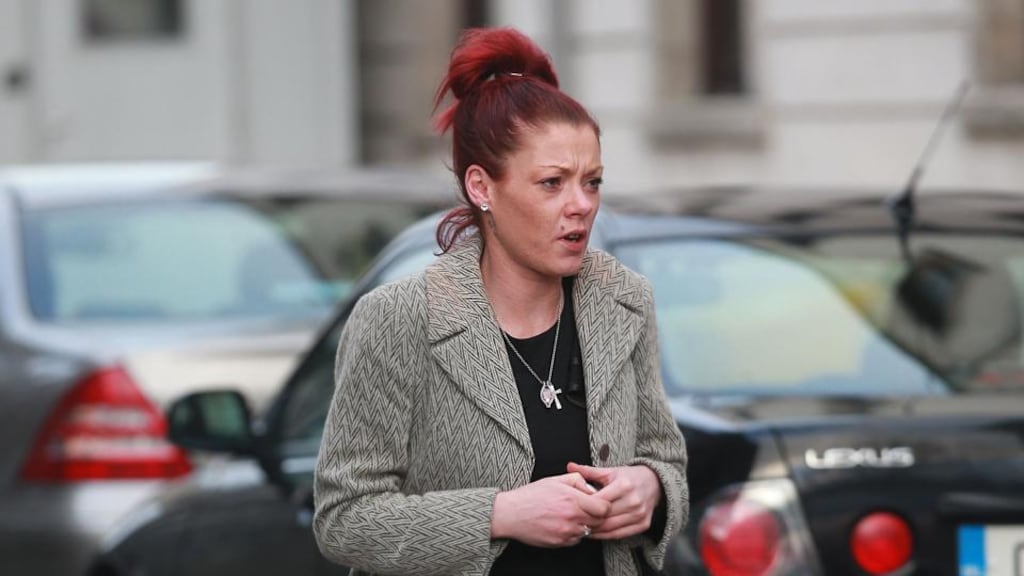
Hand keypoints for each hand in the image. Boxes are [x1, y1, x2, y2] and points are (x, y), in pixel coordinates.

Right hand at [491, 472, 609, 547]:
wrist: (511, 514)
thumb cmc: (531, 496)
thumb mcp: (555, 479)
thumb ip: (578, 479)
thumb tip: (591, 488)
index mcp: (572, 499)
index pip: (604, 508)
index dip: (603, 505)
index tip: (597, 502)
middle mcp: (571, 517)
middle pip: (599, 521)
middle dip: (596, 515)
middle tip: (586, 509)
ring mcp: (566, 532)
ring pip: (588, 531)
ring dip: (584, 524)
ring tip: (570, 516)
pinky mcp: (560, 542)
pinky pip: (576, 540)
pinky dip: (573, 533)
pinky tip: (562, 523)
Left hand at [566, 462, 661, 539]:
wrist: (654, 482)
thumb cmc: (629, 477)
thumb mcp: (610, 471)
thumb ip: (589, 471)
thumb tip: (569, 466)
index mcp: (623, 485)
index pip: (599, 501)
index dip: (585, 506)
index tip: (573, 508)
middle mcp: (633, 501)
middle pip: (604, 516)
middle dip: (588, 520)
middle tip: (575, 521)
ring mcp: (639, 514)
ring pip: (611, 528)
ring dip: (595, 531)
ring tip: (583, 527)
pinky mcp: (643, 524)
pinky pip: (620, 534)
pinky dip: (606, 535)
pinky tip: (596, 533)